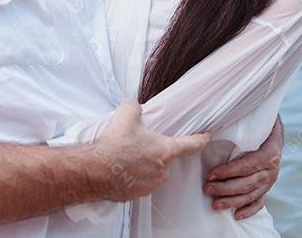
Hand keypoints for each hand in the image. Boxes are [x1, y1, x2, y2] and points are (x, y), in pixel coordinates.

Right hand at [93, 98, 209, 200]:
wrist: (94, 172)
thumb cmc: (113, 146)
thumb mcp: (125, 115)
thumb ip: (134, 106)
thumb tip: (133, 106)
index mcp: (165, 151)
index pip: (190, 145)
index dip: (201, 140)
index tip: (207, 138)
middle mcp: (162, 170)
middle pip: (166, 157)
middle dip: (156, 150)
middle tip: (139, 143)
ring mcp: (151, 184)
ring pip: (153, 170)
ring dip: (145, 164)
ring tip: (127, 156)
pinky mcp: (138, 194)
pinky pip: (141, 182)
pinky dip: (135, 175)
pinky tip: (122, 168)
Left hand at [203, 116, 282, 218]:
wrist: (274, 132)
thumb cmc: (260, 125)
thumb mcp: (254, 121)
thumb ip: (241, 124)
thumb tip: (219, 120)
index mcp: (269, 153)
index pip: (246, 165)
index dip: (227, 171)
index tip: (211, 175)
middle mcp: (272, 169)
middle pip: (247, 183)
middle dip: (225, 188)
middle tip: (207, 189)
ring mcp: (270, 180)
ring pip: (251, 194)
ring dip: (232, 201)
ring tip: (215, 204)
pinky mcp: (268, 187)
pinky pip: (260, 201)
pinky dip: (249, 210)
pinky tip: (237, 215)